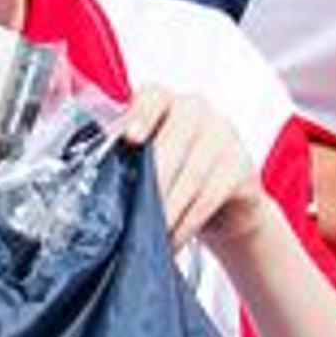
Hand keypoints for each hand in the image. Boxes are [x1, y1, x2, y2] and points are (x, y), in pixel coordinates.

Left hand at [122, 84, 257, 251]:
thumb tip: (93, 184)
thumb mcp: (149, 160)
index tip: (130, 139)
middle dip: (150, 184)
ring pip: (192, 175)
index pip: (153, 97)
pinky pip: (210, 197)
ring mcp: (223, 135)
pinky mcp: (242, 167)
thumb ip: (126, 159)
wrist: (224, 204)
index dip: (141, 115)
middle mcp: (196, 111)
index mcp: (165, 102)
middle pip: (172, 144)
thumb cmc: (173, 176)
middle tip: (131, 216)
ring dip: (167, 211)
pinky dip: (187, 222)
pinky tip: (173, 239)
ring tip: (149, 236)